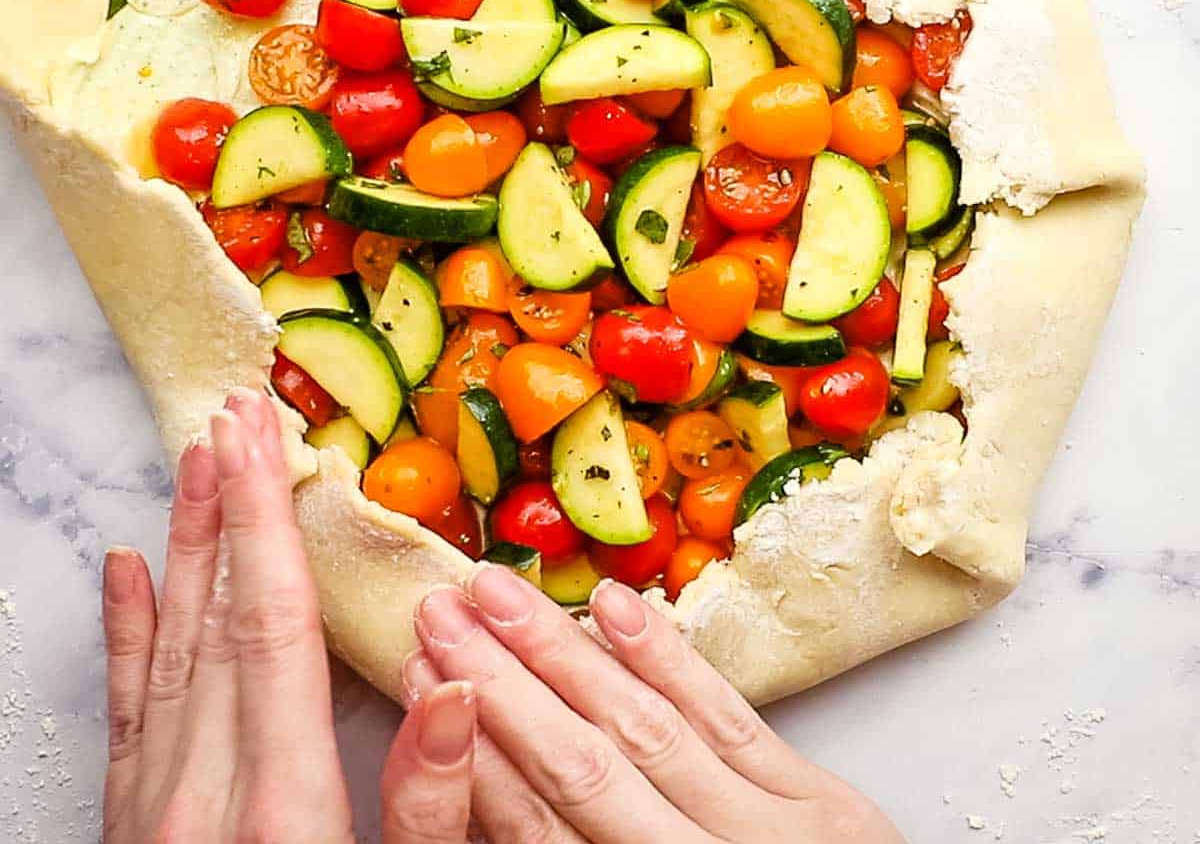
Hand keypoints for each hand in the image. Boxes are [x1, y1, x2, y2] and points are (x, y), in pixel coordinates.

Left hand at [102, 388, 474, 843]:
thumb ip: (430, 809)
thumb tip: (457, 686)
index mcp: (277, 806)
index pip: (268, 627)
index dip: (264, 526)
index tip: (260, 443)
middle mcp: (200, 796)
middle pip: (212, 618)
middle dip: (224, 509)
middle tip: (227, 419)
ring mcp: (154, 811)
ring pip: (166, 647)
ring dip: (183, 546)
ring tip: (193, 466)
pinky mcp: (134, 828)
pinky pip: (126, 709)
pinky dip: (125, 632)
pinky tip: (125, 572)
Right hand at [403, 566, 906, 843]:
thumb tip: (493, 785)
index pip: (529, 833)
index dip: (470, 751)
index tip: (424, 678)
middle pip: (574, 766)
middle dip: (498, 681)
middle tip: (438, 613)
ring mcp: (761, 834)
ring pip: (640, 729)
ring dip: (562, 651)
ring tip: (499, 592)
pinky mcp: (818, 804)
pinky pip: (727, 720)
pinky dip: (666, 659)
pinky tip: (617, 605)